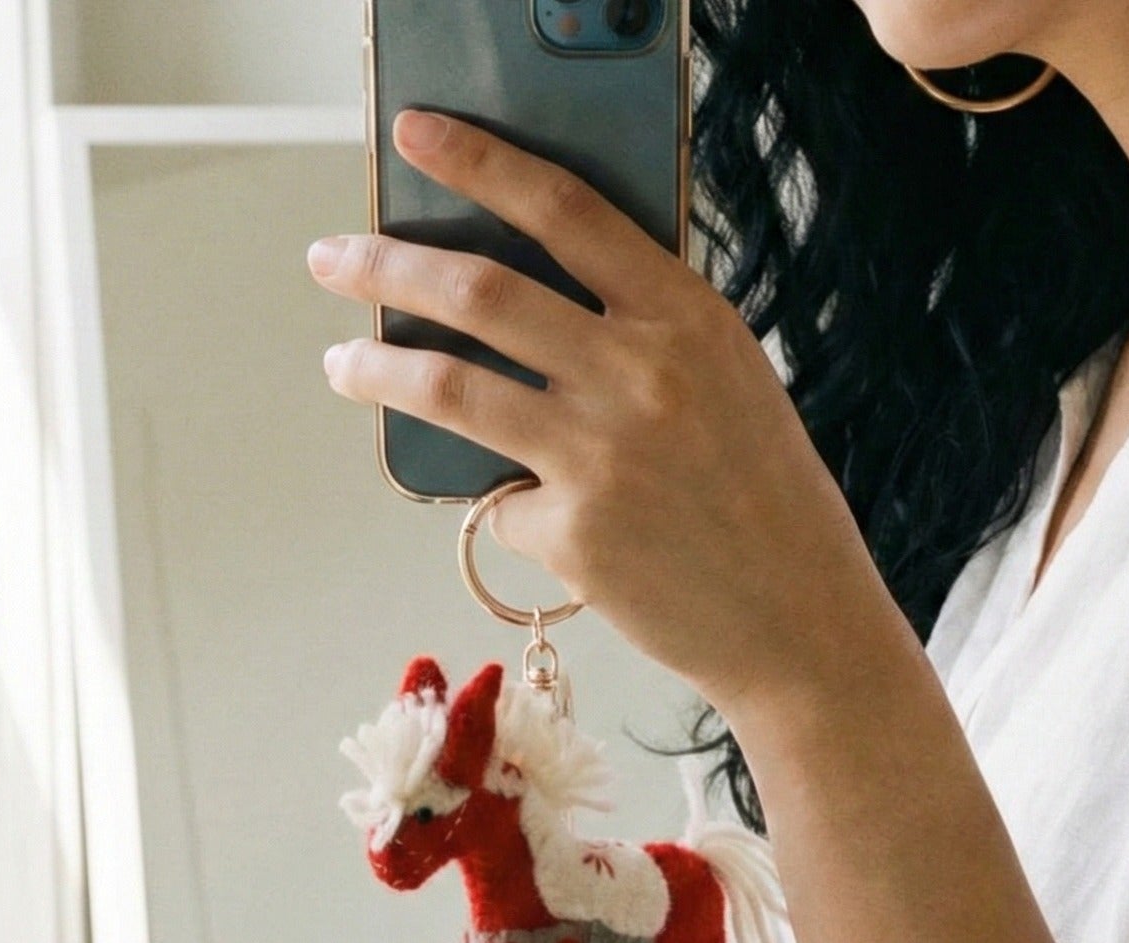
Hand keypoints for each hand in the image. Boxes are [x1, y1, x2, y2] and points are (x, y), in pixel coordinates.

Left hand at [304, 107, 879, 713]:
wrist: (798, 620)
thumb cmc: (765, 499)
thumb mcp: (728, 381)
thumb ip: (645, 335)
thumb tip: (535, 311)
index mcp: (687, 317)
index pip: (566, 211)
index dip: (480, 163)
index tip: (416, 135)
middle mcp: (639, 374)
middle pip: (481, 292)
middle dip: (387, 264)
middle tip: (330, 258)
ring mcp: (601, 456)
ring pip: (452, 389)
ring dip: (379, 369)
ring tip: (341, 363)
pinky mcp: (572, 534)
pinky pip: (499, 506)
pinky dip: (503, 509)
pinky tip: (540, 524)